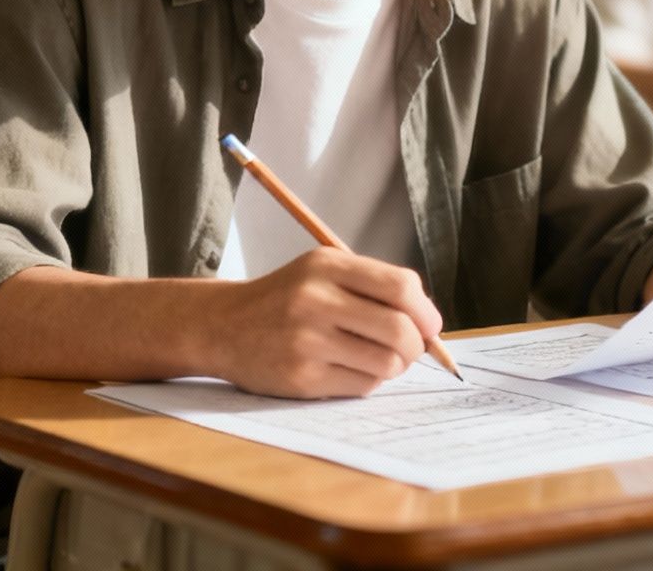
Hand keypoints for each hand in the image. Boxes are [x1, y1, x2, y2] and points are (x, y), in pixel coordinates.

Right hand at [206, 247, 442, 397]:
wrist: (222, 326)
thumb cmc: (285, 300)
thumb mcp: (321, 272)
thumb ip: (372, 288)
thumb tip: (430, 326)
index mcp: (327, 266)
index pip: (401, 287)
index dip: (426, 311)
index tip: (429, 325)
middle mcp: (316, 300)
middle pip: (400, 329)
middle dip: (417, 346)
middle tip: (411, 350)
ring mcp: (307, 341)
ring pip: (386, 363)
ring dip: (394, 366)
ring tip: (378, 359)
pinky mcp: (302, 377)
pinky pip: (362, 386)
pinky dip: (368, 381)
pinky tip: (349, 369)